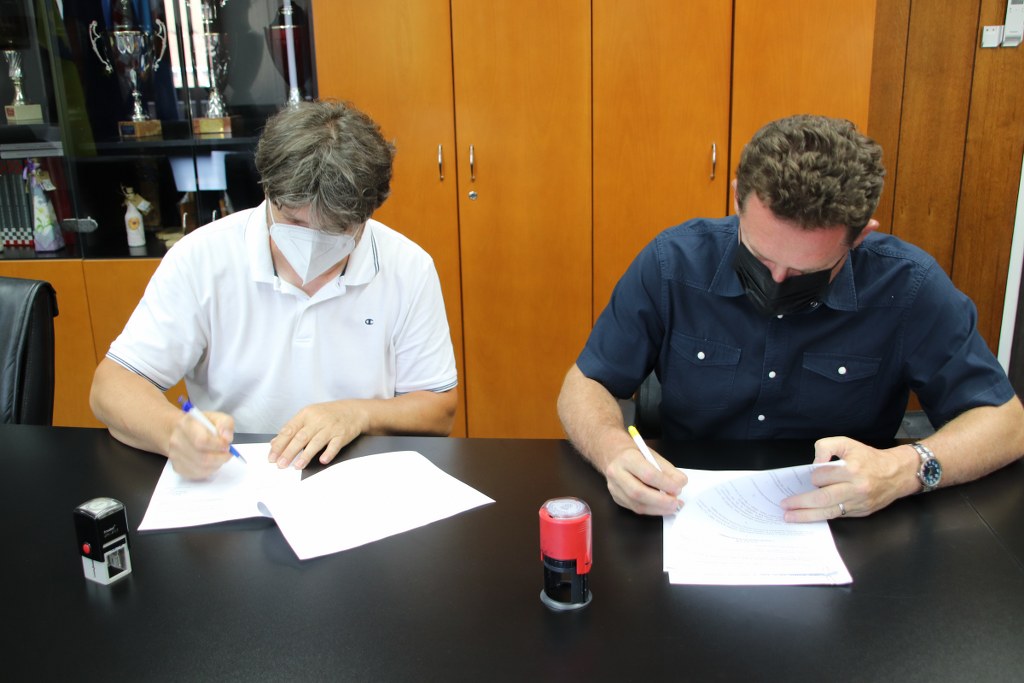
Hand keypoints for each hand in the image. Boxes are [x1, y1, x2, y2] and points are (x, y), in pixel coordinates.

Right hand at [167, 410, 234, 478]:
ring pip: (201, 468)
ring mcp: (175, 455)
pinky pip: (198, 474)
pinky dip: (210, 470)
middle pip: (202, 458)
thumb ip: (226, 424)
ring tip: (220, 456)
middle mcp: (177, 440)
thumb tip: (227, 438)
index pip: (202, 441)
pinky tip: (212, 462)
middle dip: (220, 457)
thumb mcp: (217, 418)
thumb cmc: (202, 425)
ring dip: (216, 464)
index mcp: (186, 425)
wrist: (182, 431)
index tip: (227, 445)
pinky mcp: (178, 467)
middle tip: (227, 453)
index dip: (218, 445)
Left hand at [269, 400, 368, 468]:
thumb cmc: (328, 415)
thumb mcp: (308, 416)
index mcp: (305, 414)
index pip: (289, 430)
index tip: (272, 457)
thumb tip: (274, 442)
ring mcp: (330, 427)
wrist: (353, 410)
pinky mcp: (342, 434)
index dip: (279, 445)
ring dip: (306, 455)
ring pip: (316, 442)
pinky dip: (328, 453)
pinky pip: (335, 445)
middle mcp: (317, 420)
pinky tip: (322, 460)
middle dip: (289, 452)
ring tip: (297, 466)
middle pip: (300, 437)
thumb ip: (292, 428)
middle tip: (281, 465)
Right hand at [603, 445, 686, 515]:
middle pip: (638, 492)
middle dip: (661, 501)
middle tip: (676, 503)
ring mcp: (614, 488)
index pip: (648, 474)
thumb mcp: (654, 456)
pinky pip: (635, 508)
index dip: (665, 484)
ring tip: (671, 507)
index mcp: (628, 458)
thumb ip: (668, 470)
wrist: (614, 456)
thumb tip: (680, 484)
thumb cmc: (637, 455)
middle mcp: (617, 473)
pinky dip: (651, 510)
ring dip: (657, 509)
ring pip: (636, 505)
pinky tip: (661, 507)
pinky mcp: (616, 498)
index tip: (678, 489)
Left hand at [780, 436, 917, 521]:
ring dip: (807, 515)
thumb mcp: (847, 443)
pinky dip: (822, 517)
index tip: (808, 478)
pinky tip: (809, 517)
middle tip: (785, 505)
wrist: (897, 474)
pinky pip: (838, 516)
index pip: (822, 476)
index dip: (812, 478)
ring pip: (829, 511)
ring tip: (790, 516)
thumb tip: (814, 464)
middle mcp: (856, 488)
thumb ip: (826, 447)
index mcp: (851, 469)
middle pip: (823, 498)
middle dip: (801, 502)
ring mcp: (859, 503)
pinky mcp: (861, 512)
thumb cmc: (869, 458)